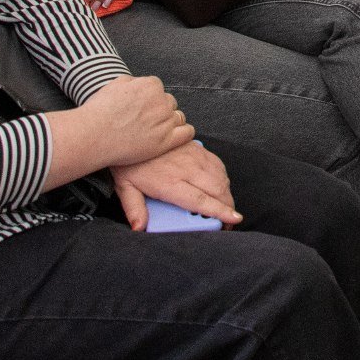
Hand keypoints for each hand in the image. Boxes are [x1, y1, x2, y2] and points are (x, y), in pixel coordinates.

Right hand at [72, 75, 193, 170]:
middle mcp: (161, 101)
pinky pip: (187, 133)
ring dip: (169, 123)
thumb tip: (137, 84)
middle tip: (144, 122)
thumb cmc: (98, 112)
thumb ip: (132, 82)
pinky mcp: (166, 141)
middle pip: (168, 103)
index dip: (149, 101)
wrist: (92, 135)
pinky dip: (183, 133)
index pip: (158, 90)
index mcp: (151, 85)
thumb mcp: (114, 85)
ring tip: (154, 132)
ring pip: (178, 117)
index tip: (140, 110)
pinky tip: (174, 137)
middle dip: (159, 111)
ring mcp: (165, 121)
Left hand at [111, 142, 239, 230]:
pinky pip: (218, 165)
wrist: (134, 131)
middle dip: (228, 206)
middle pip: (217, 190)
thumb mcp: (126, 187)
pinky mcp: (197, 148)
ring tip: (224, 206)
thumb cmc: (130, 162)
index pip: (200, 200)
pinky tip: (219, 186)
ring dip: (226, 193)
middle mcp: (187, 169)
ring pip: (221, 177)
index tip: (233, 219)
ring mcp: (194, 157)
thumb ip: (135, 209)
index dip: (220, 211)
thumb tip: (139, 227)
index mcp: (170, 182)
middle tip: (227, 221)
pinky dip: (223, 178)